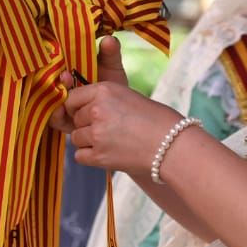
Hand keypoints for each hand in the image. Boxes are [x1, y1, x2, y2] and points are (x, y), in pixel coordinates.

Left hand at [51, 39, 179, 177]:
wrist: (173, 145)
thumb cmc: (155, 119)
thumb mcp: (127, 97)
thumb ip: (101, 99)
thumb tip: (73, 107)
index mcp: (104, 90)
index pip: (73, 97)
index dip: (78, 107)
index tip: (88, 113)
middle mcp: (97, 109)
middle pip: (75, 118)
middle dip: (86, 124)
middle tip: (110, 129)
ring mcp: (97, 134)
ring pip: (76, 138)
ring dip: (88, 141)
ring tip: (112, 141)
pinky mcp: (99, 156)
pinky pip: (80, 156)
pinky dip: (91, 157)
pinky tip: (109, 153)